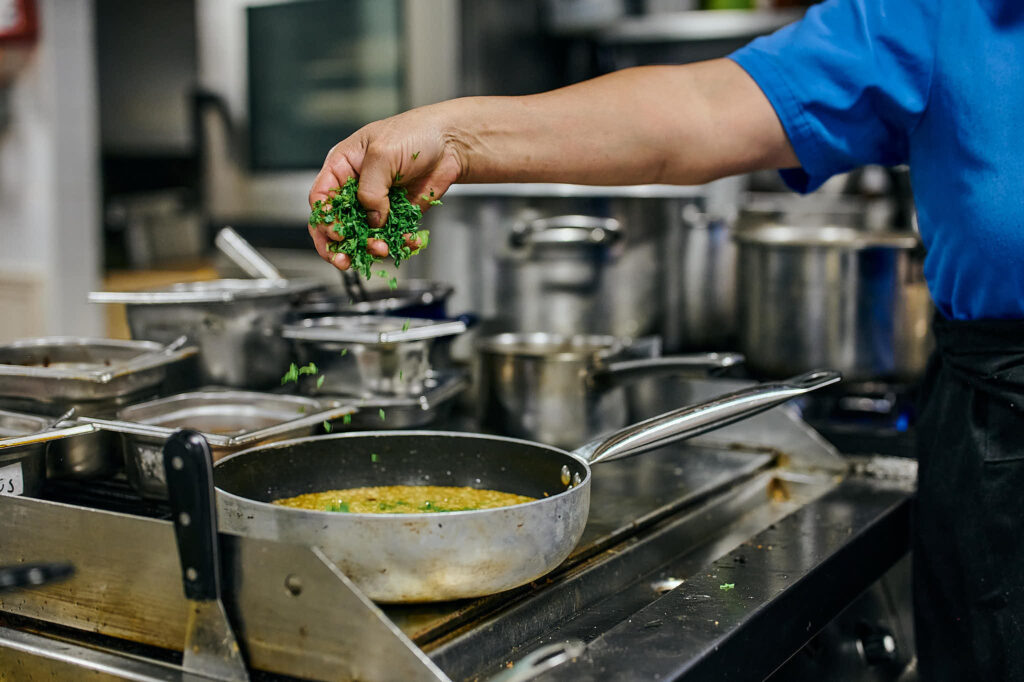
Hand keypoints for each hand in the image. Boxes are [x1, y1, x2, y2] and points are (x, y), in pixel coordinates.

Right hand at [308, 105, 464, 269]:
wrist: (451, 142)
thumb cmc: (414, 133)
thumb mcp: (383, 154)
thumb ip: (371, 189)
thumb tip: (372, 219)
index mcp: (342, 167)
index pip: (321, 198)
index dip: (324, 219)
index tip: (338, 233)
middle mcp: (356, 187)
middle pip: (337, 223)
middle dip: (339, 244)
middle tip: (345, 259)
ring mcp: (377, 203)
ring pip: (363, 235)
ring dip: (369, 247)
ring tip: (382, 249)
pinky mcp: (397, 214)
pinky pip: (391, 236)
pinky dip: (398, 244)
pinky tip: (407, 243)